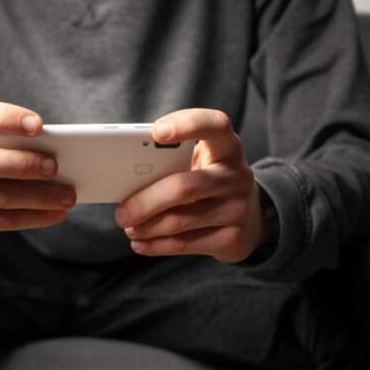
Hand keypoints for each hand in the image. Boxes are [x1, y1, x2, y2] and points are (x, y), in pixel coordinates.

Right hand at [0, 99, 75, 244]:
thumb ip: (12, 142)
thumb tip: (58, 153)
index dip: (5, 118)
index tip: (39, 125)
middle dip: (23, 164)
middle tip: (56, 167)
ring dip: (37, 197)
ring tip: (67, 196)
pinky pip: (0, 221)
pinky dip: (33, 217)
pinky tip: (56, 214)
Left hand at [115, 108, 270, 262]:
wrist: (248, 216)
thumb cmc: (207, 179)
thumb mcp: (198, 162)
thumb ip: (171, 160)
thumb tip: (125, 175)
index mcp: (226, 146)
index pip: (215, 125)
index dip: (187, 125)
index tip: (156, 132)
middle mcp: (237, 175)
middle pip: (184, 187)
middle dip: (145, 202)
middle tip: (121, 212)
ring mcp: (238, 208)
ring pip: (180, 221)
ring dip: (146, 226)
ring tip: (128, 226)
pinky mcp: (232, 238)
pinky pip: (184, 244)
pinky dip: (155, 245)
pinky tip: (139, 242)